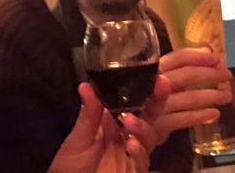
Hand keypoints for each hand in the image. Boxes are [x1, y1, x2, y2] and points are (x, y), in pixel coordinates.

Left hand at [47, 76, 169, 172]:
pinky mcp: (135, 170)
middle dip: (158, 98)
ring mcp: (133, 154)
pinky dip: (139, 151)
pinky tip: (131, 144)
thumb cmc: (72, 165)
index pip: (135, 101)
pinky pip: (143, 160)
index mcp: (116, 122)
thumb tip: (86, 85)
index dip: (146, 87)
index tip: (152, 72)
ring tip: (128, 120)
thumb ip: (88, 114)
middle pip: (151, 115)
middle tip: (162, 82)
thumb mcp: (78, 137)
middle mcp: (129, 135)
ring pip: (150, 136)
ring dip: (142, 126)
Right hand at [153, 48, 232, 144]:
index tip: (216, 59)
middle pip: (185, 76)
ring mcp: (153, 107)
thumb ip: (179, 69)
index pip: (177, 57)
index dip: (198, 57)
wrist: (123, 133)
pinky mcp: (156, 127)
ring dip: (210, 96)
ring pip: (187, 98)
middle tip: (227, 75)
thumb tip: (207, 51)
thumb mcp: (160, 82)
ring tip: (227, 96)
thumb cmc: (146, 102)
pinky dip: (200, 116)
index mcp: (152, 70)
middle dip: (209, 74)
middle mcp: (151, 86)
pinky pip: (183, 119)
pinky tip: (214, 115)